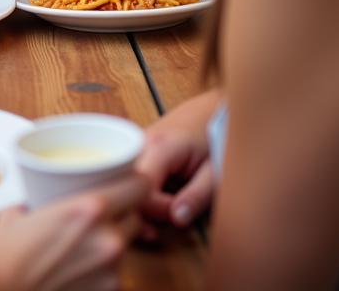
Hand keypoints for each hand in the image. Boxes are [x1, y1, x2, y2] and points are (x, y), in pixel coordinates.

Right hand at [0, 173, 145, 290]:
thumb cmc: (3, 255)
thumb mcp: (22, 209)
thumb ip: (47, 199)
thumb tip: (46, 195)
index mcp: (91, 208)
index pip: (141, 185)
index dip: (138, 178)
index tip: (130, 176)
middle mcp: (109, 238)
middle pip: (137, 214)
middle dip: (124, 208)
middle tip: (102, 207)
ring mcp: (111, 271)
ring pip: (127, 242)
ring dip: (113, 236)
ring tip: (84, 239)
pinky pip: (115, 270)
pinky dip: (102, 264)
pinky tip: (78, 264)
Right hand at [137, 97, 215, 232]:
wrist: (211, 109)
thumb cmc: (217, 137)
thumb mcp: (215, 171)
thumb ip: (197, 196)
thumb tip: (177, 220)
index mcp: (158, 146)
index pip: (140, 188)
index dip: (157, 211)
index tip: (178, 217)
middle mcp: (138, 144)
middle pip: (124, 186)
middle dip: (139, 213)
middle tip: (159, 230)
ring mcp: (134, 146)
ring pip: (121, 182)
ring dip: (136, 205)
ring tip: (157, 220)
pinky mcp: (135, 151)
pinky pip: (126, 176)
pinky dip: (135, 195)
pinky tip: (153, 204)